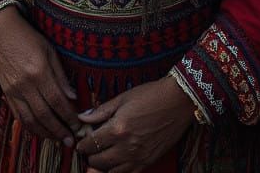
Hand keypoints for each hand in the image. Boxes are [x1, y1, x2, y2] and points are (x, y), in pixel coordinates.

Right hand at [0, 5, 81, 146]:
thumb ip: (61, 76)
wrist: (0, 32)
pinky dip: (31, 127)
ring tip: (58, 139)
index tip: (78, 126)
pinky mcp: (6, 94)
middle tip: (70, 141)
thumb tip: (73, 97)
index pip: (57, 101)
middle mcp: (25, 85)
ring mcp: (13, 91)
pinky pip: (19, 117)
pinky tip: (41, 130)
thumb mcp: (50, 50)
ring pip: (30, 120)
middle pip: (45, 115)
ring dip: (46, 133)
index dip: (69, 116)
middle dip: (59, 130)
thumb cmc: (29, 38)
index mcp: (39, 71)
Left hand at [75, 76, 196, 172]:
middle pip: (98, 162)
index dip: (82, 145)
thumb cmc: (151, 95)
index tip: (80, 142)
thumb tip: (82, 117)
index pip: (91, 143)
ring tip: (100, 158)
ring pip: (110, 172)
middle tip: (89, 150)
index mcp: (117, 128)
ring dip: (101, 168)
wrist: (178, 101)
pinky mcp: (148, 162)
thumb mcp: (123, 98)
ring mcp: (137, 157)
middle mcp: (126, 147)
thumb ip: (101, 110)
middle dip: (90, 157)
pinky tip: (114, 166)